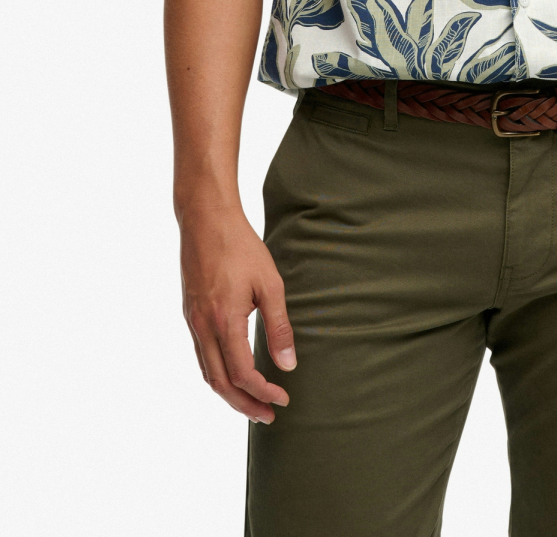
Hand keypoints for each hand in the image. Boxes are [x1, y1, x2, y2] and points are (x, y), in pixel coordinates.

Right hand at [179, 203, 295, 422]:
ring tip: (252, 403)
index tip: (283, 398)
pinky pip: (201, 356)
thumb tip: (288, 365)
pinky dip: (217, 374)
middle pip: (220, 383)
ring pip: (207, 373)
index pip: (242, 374)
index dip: (263, 392)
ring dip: (229, 394)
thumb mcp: (269, 283)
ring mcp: (192, 321)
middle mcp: (203, 327)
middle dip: (244, 405)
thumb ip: (279, 325)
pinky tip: (232, 373)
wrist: (205, 218)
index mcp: (224, 321)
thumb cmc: (241, 247)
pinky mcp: (189, 313)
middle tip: (268, 416)